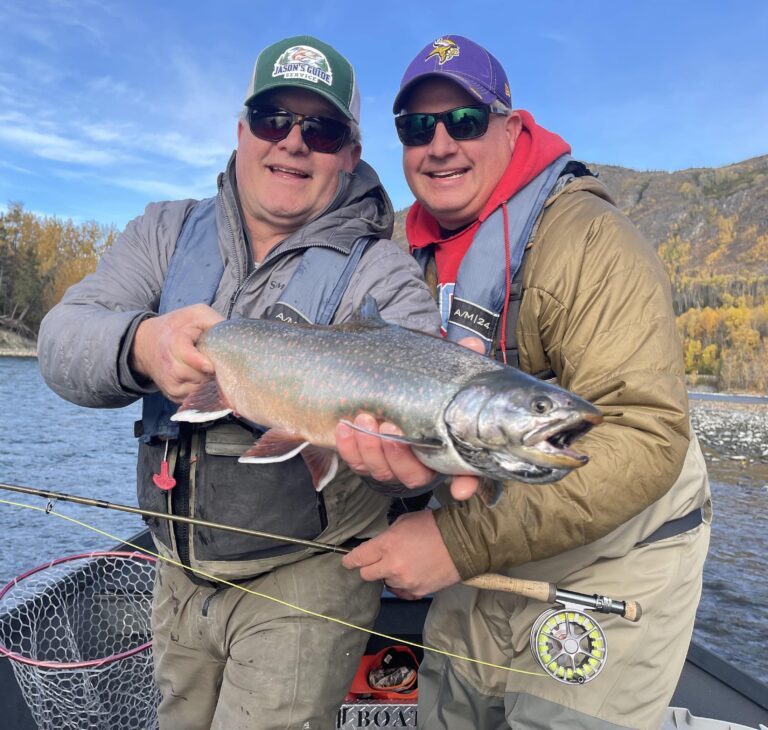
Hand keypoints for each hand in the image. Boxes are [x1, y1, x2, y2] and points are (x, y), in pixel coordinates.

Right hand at [130, 304, 223, 401]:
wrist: (146, 343)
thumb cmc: (177, 326)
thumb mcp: (197, 314)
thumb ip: (216, 322)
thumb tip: (236, 337)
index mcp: (176, 344)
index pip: (189, 357)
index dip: (202, 363)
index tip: (212, 367)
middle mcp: (171, 368)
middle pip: (201, 377)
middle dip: (215, 373)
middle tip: (222, 364)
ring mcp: (172, 384)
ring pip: (201, 390)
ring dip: (211, 383)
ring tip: (214, 370)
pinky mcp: (174, 395)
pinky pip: (196, 398)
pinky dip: (204, 391)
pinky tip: (206, 379)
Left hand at [334, 336, 486, 500]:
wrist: (383, 385)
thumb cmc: (421, 385)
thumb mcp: (442, 372)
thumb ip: (458, 362)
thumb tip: (472, 344)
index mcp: (446, 449)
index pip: (465, 474)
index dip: (466, 483)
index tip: (461, 488)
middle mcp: (420, 463)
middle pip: (414, 475)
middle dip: (399, 455)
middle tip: (390, 425)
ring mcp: (392, 464)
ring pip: (382, 471)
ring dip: (371, 448)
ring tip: (365, 419)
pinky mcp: (366, 461)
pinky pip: (356, 462)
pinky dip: (349, 447)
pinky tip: (344, 426)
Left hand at [341, 510, 460, 598]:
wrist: (462, 543)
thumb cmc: (434, 526)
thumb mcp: (404, 522)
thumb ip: (387, 536)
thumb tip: (380, 546)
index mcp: (387, 545)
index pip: (358, 558)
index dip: (350, 560)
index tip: (347, 561)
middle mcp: (392, 566)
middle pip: (366, 574)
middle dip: (369, 567)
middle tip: (378, 560)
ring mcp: (404, 582)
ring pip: (385, 583)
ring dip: (390, 575)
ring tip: (406, 563)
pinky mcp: (416, 592)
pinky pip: (402, 591)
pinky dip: (404, 584)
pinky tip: (414, 573)